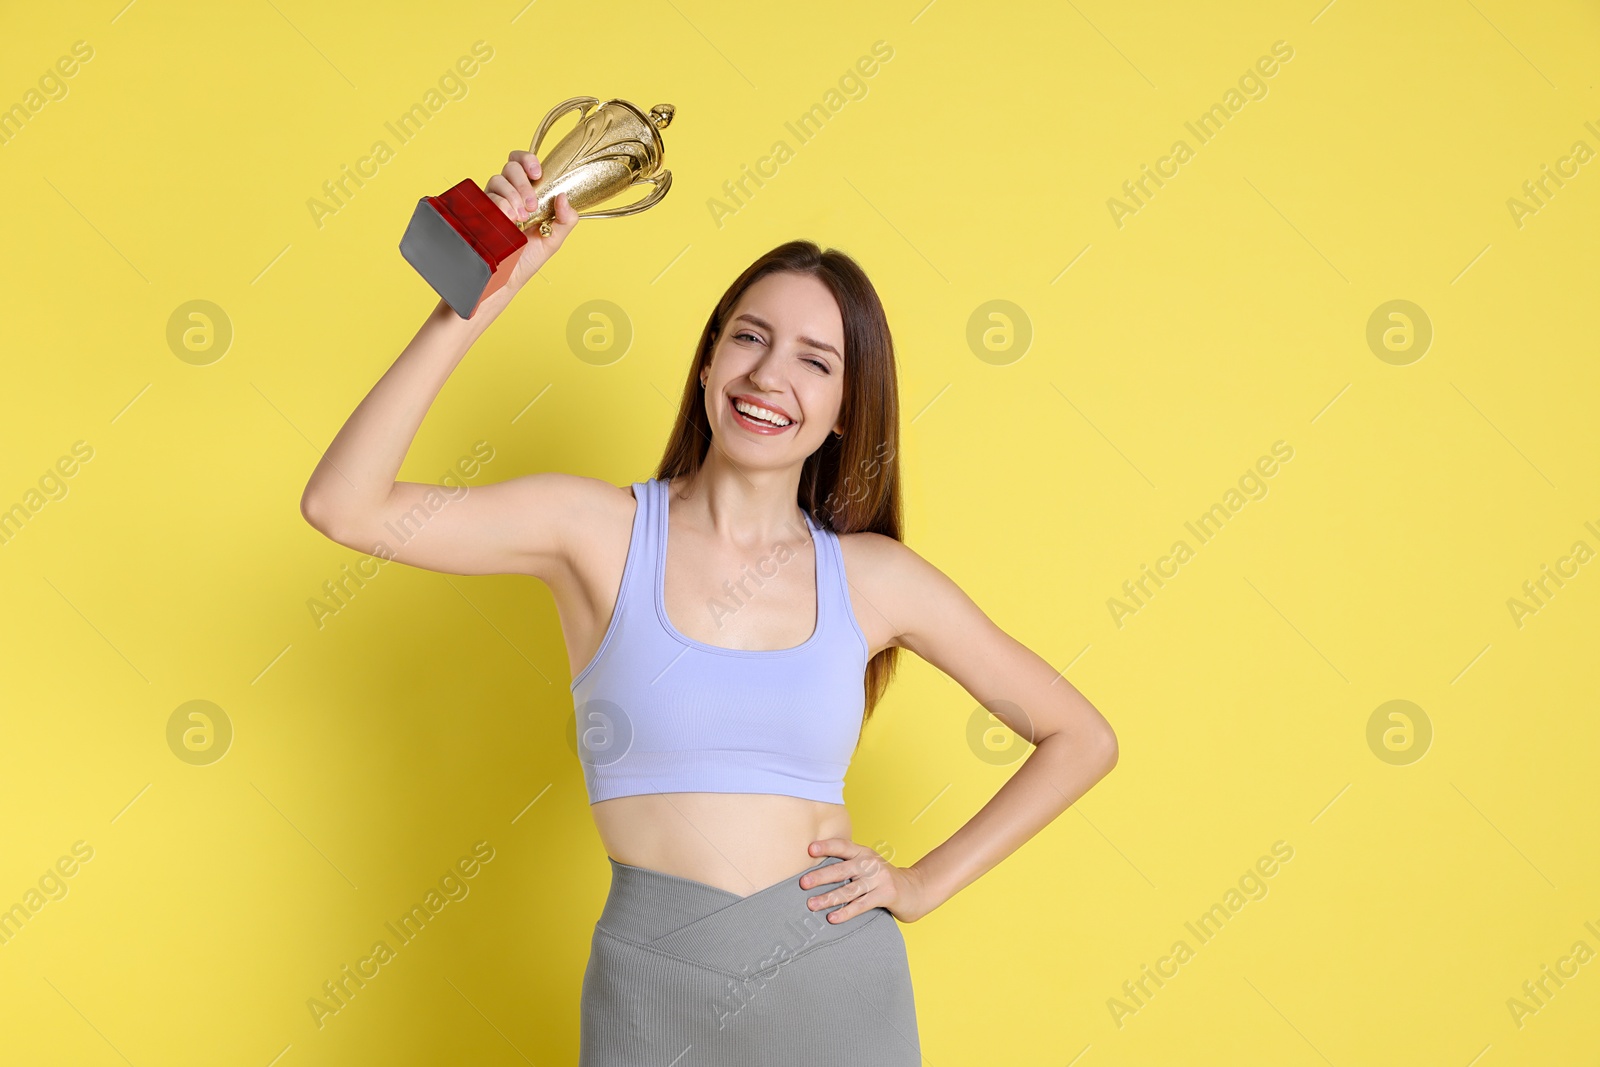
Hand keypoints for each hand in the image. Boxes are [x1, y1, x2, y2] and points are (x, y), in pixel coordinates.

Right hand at [481, 148, 580, 296]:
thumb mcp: (553, 239)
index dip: (527, 160)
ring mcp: (492, 201)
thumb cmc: (528, 258)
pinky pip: (486, 197)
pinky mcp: (479, 211)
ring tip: (520, 218)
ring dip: (512, 196)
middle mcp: (508, 193)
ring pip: (497, 180)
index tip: (537, 174)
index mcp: (526, 193)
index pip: (522, 163)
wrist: (506, 279)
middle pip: (510, 167)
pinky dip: (499, 205)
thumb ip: (565, 219)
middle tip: (531, 206)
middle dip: (522, 183)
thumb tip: (564, 196)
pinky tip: (507, 220)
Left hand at [799, 838, 936, 923]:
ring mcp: (879, 879)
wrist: (914, 889)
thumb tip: (814, 872)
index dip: (827, 846)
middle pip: (842, 869)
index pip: (843, 846)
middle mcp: (870, 863)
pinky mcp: (886, 895)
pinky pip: (861, 905)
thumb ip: (847, 864)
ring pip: (849, 890)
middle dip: (821, 876)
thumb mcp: (867, 865)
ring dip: (829, 898)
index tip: (809, 849)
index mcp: (863, 852)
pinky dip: (846, 912)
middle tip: (803, 883)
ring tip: (812, 905)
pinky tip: (832, 918)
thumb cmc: (882, 878)